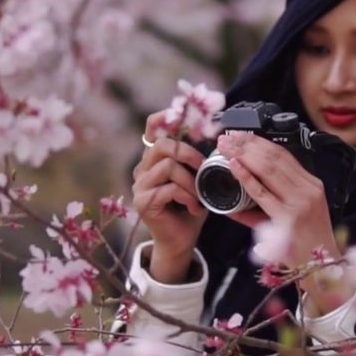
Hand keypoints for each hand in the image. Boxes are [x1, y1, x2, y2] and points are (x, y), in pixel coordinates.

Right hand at [131, 112, 207, 283]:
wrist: (181, 241)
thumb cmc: (190, 208)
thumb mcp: (197, 180)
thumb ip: (197, 161)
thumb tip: (215, 138)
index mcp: (155, 160)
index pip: (151, 131)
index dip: (161, 119)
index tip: (176, 113)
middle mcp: (143, 169)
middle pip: (161, 146)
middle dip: (188, 153)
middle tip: (203, 168)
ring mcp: (140, 186)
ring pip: (167, 166)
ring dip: (190, 181)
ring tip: (199, 196)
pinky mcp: (143, 202)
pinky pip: (169, 188)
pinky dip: (188, 197)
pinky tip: (194, 208)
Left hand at [217, 131, 337, 265]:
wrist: (322, 270)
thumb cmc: (307, 245)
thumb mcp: (296, 216)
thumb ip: (271, 204)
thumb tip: (238, 201)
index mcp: (312, 185)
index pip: (284, 155)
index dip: (260, 142)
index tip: (242, 134)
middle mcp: (308, 190)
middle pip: (274, 158)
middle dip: (248, 144)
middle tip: (227, 136)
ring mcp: (299, 203)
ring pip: (268, 169)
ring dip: (244, 154)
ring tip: (226, 146)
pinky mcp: (288, 218)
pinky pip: (262, 193)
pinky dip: (246, 177)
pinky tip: (234, 166)